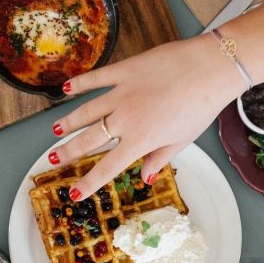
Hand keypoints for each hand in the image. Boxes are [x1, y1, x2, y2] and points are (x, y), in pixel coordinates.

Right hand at [48, 35, 243, 199]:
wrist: (210, 69)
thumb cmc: (201, 106)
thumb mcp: (183, 140)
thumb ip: (160, 158)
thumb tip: (145, 177)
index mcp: (140, 140)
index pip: (107, 167)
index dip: (89, 182)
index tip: (74, 193)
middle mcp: (125, 119)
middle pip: (89, 139)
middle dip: (69, 152)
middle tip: (54, 159)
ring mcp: (122, 93)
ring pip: (86, 111)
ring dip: (68, 122)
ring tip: (55, 130)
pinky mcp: (125, 71)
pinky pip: (97, 79)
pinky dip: (80, 84)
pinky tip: (66, 89)